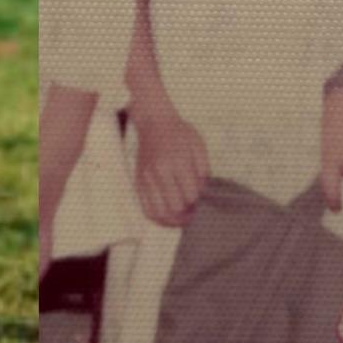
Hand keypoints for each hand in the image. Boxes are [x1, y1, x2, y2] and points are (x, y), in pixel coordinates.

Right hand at [132, 106, 209, 227]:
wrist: (154, 122)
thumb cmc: (179, 133)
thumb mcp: (199, 146)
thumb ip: (203, 171)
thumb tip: (201, 194)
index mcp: (177, 162)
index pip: (190, 195)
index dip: (198, 202)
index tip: (200, 199)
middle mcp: (159, 171)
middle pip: (175, 207)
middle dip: (187, 213)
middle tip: (192, 210)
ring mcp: (147, 177)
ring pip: (158, 212)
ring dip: (172, 220)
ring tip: (180, 217)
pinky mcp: (139, 181)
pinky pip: (146, 208)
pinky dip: (157, 217)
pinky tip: (166, 215)